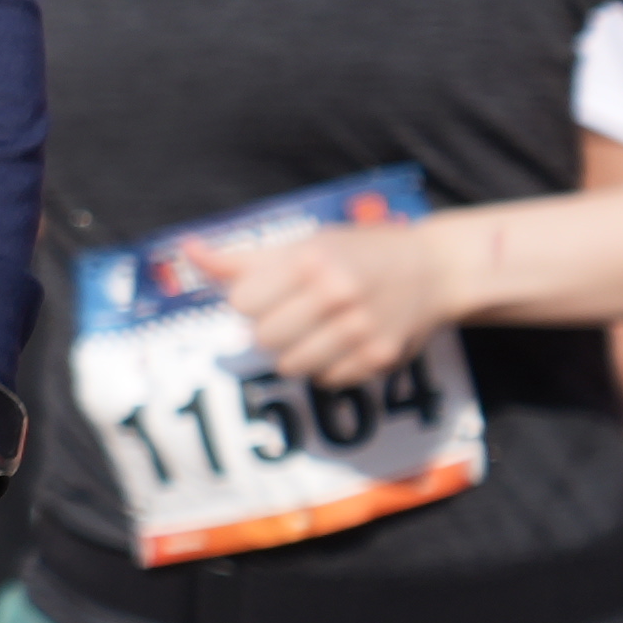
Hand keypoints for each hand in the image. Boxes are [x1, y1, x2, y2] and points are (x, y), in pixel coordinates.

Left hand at [201, 207, 467, 393]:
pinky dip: (325, 367)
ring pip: (290, 366)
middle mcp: (336, 294)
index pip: (242, 304)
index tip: (268, 295)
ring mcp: (360, 329)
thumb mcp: (304, 242)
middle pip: (263, 338)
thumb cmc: (358, 252)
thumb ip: (243, 258)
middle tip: (291, 315)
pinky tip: (341, 343)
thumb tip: (187, 250)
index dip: (249, 302)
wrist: (434, 270)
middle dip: (269, 329)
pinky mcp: (379, 358)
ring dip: (293, 353)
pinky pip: (325, 380)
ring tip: (314, 330)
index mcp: (310, 259)